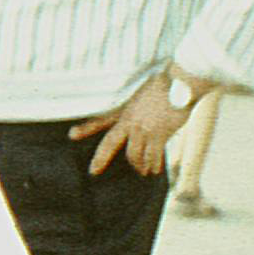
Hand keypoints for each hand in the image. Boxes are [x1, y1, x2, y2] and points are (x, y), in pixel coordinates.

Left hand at [70, 74, 184, 175]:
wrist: (181, 83)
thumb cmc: (169, 84)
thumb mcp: (146, 92)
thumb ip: (142, 105)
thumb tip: (147, 114)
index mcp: (126, 109)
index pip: (102, 118)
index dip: (86, 127)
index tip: (72, 135)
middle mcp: (131, 120)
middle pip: (110, 142)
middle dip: (101, 158)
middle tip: (94, 170)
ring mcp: (144, 128)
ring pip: (133, 154)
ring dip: (138, 165)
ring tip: (143, 171)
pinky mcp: (159, 133)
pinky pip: (153, 155)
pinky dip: (154, 164)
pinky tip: (155, 170)